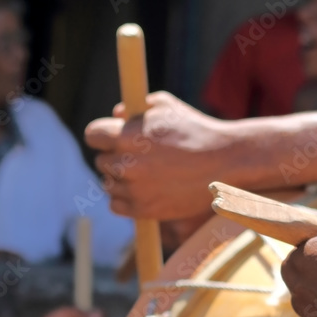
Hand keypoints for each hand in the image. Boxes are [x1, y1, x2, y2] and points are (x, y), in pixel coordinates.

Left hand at [85, 91, 229, 220]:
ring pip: (108, 185)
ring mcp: (135, 190)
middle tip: (136, 156)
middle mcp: (126, 164)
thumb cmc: (195, 130)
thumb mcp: (165, 106)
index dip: (102, 134)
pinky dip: (124, 199)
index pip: (92, 135)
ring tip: (142, 174)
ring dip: (120, 180)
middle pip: (101, 161)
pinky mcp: (144, 210)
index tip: (111, 137)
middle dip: (114, 156)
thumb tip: (115, 114)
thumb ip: (134, 109)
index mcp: (126, 135)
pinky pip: (116, 206)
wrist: (224, 163)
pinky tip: (141, 190)